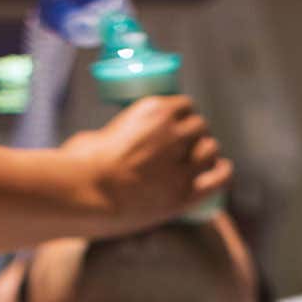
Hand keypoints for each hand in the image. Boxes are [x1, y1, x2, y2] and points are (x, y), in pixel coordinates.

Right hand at [62, 95, 232, 235]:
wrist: (83, 195)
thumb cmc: (78, 167)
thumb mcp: (96, 136)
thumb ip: (115, 138)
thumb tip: (114, 146)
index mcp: (153, 110)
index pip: (184, 106)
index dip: (184, 117)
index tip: (179, 126)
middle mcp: (173, 132)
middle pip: (200, 126)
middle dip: (196, 135)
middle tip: (188, 148)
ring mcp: (182, 164)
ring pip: (211, 149)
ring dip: (207, 153)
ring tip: (201, 161)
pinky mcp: (185, 193)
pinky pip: (220, 177)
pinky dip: (223, 172)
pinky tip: (220, 171)